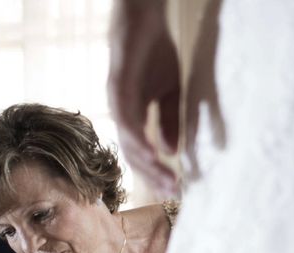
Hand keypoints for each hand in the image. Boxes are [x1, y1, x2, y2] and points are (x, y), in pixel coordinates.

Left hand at [108, 0, 179, 196]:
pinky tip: (152, 152)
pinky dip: (138, 137)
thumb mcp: (171, 93)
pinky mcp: (118, 86)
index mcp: (133, 115)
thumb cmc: (156, 52)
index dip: (158, 172)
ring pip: (129, 141)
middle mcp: (121, 112)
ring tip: (165, 179)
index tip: (175, 189)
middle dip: (153, 175)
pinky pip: (126, 118)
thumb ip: (170, 121)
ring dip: (147, 163)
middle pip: (133, 153)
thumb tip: (171, 151)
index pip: (143, 152)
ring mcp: (118, 100)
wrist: (146, 16)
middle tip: (172, 192)